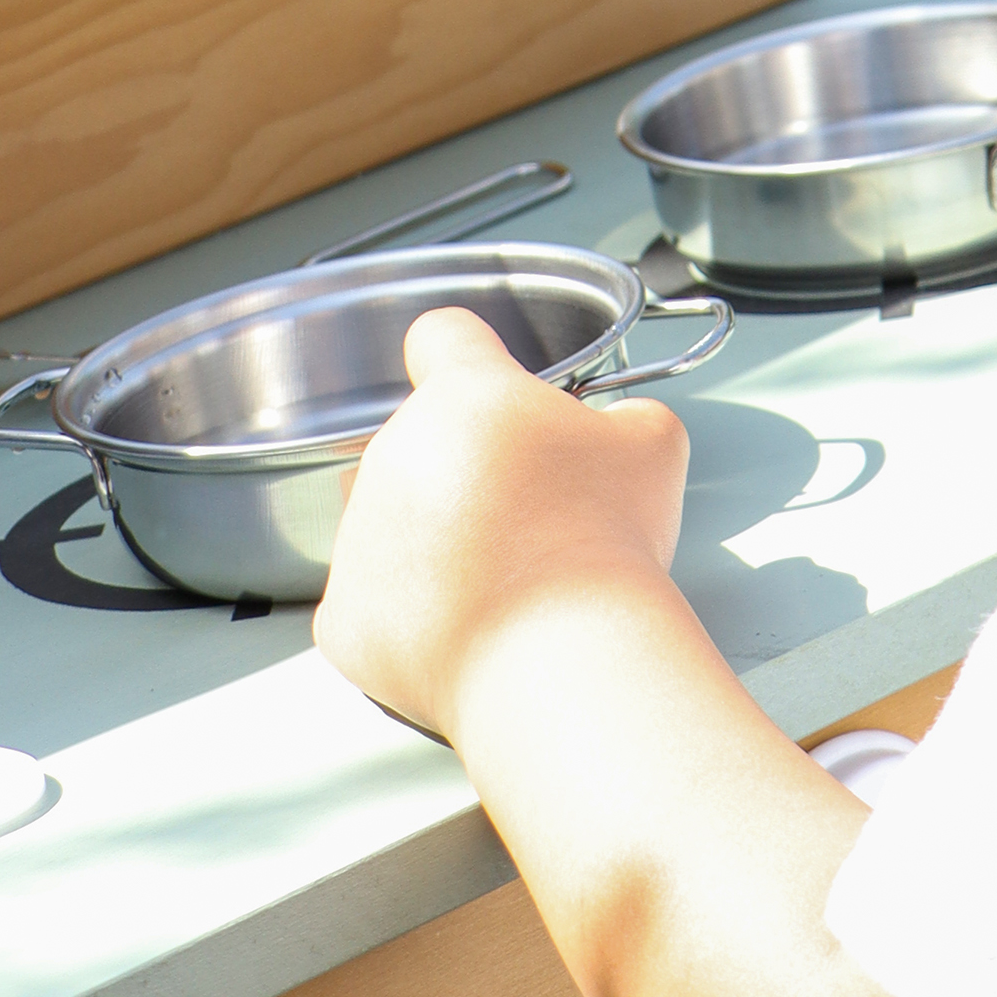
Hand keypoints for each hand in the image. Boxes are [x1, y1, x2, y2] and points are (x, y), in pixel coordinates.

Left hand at [316, 307, 689, 742]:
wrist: (563, 658)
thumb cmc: (604, 546)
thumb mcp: (653, 445)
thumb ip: (623, 415)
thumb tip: (615, 431)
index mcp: (463, 396)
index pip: (440, 337)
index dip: (468, 357)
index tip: (489, 388)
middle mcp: (395, 453)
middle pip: (420, 441)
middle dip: (464, 470)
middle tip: (528, 517)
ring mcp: (359, 535)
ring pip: (388, 520)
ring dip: (430, 539)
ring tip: (502, 582)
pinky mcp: (343, 613)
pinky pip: (370, 600)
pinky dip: (410, 615)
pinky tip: (468, 627)